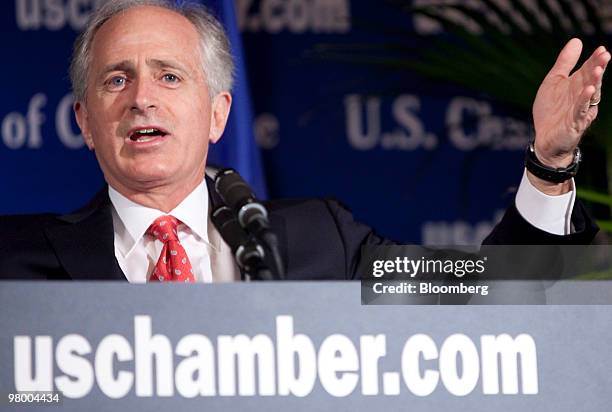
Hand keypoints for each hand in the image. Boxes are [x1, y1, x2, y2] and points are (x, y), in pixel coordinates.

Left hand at [530, 38, 609, 193]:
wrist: (544, 138)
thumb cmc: (551, 110)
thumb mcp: (554, 82)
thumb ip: (564, 63)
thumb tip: (576, 40)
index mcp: (578, 86)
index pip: (588, 71)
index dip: (594, 60)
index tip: (602, 49)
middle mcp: (583, 97)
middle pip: (592, 81)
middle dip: (598, 68)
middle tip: (605, 55)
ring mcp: (580, 111)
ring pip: (589, 95)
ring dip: (594, 83)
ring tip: (597, 70)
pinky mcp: (574, 123)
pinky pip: (580, 111)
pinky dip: (584, 101)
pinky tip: (588, 91)